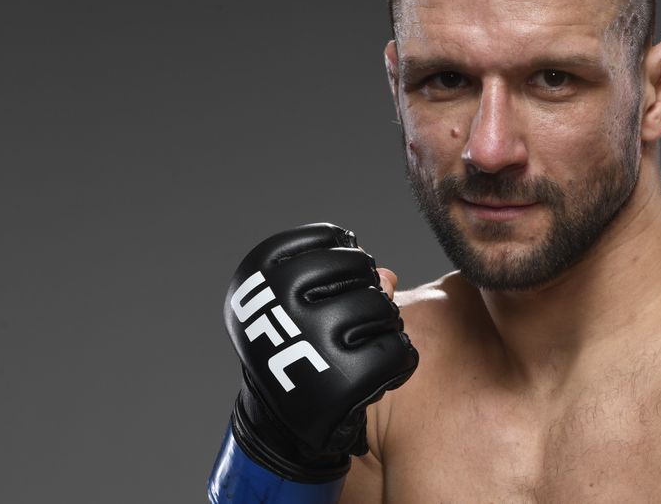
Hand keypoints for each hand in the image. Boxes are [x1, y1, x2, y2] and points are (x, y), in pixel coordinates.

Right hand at [224, 223, 418, 481]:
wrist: (279, 422)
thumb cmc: (296, 347)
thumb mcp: (300, 304)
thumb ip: (341, 278)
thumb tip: (386, 274)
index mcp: (261, 274)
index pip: (331, 238)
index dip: (347, 260)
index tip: (338, 283)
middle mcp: (280, 302)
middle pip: (361, 268)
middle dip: (369, 292)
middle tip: (355, 321)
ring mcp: (311, 339)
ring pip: (383, 307)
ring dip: (384, 326)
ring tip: (362, 346)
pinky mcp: (343, 379)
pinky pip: (399, 350)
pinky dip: (398, 362)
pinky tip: (375, 373)